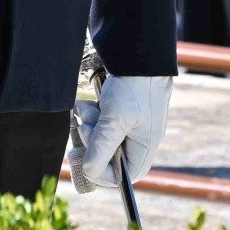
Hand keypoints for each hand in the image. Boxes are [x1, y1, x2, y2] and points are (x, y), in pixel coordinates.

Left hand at [69, 75, 171, 192]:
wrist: (139, 52)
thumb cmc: (135, 86)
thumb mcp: (115, 119)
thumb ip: (101, 147)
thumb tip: (88, 172)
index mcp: (145, 147)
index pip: (123, 177)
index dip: (101, 172)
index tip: (84, 157)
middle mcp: (137, 139)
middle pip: (107, 156)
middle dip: (92, 142)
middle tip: (86, 127)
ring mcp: (128, 124)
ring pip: (99, 137)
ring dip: (89, 124)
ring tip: (87, 109)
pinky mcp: (118, 111)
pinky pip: (99, 121)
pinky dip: (90, 113)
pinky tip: (88, 103)